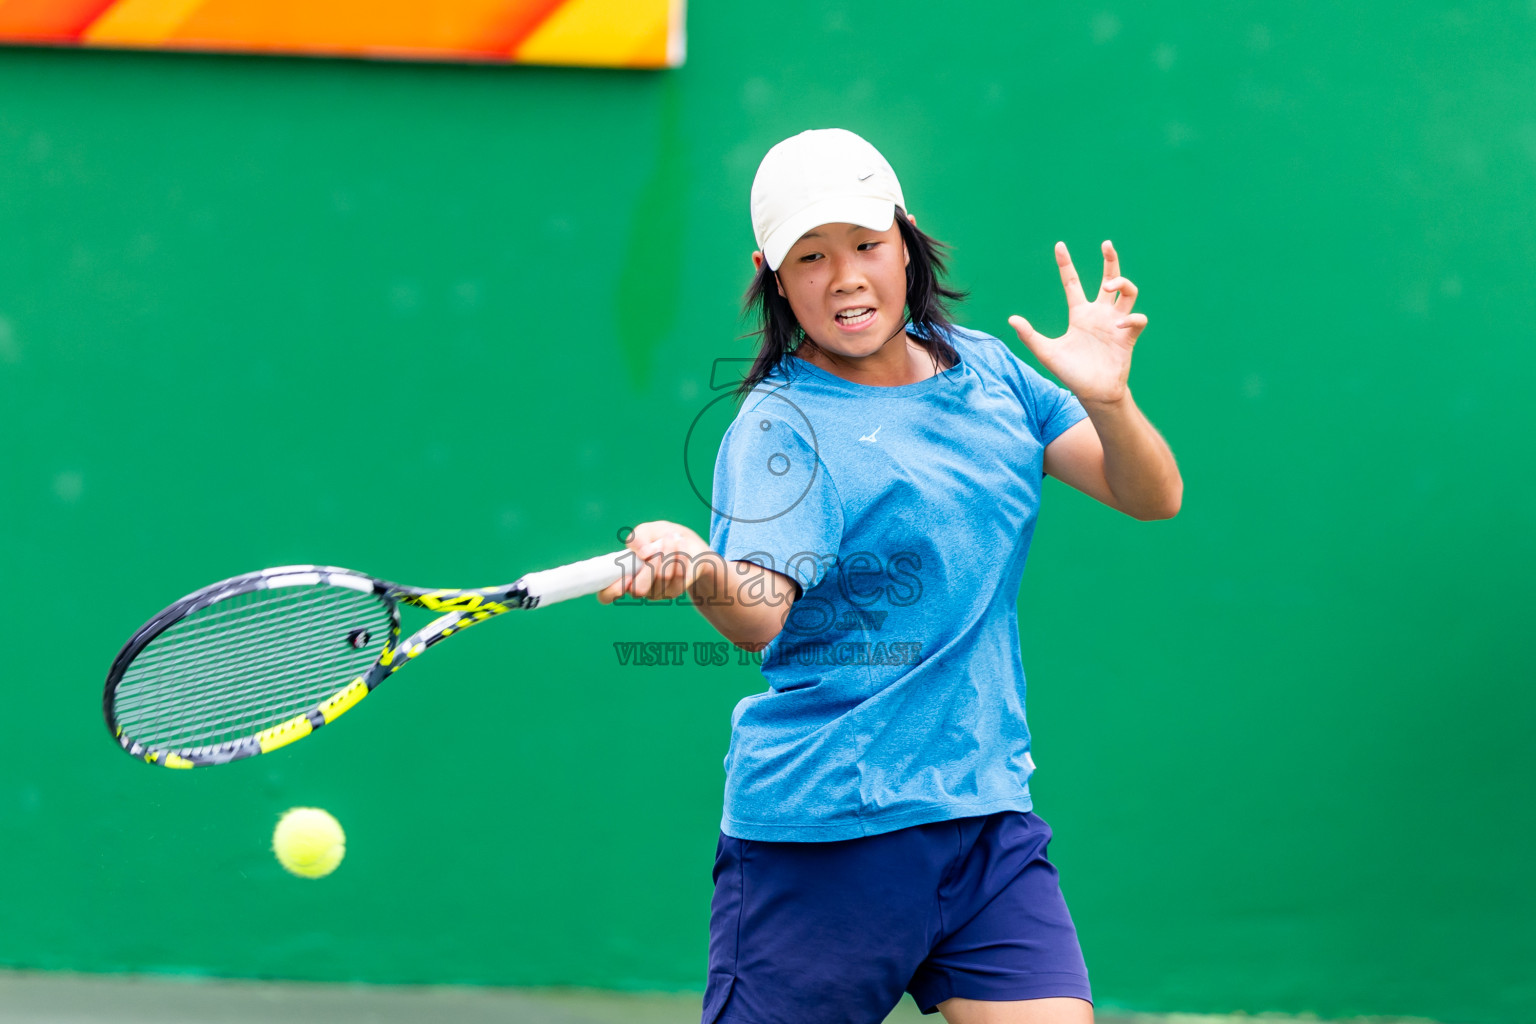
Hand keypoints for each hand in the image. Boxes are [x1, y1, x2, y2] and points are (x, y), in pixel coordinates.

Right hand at [595, 521, 712, 603]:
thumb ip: (637, 539)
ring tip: (672, 538)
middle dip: (650, 565)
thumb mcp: (645, 531)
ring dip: (668, 554)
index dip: (611, 591)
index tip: (625, 576)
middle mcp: (636, 588)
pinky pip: (678, 577)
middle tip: (658, 546)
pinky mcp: (674, 591)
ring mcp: (655, 592)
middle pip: (639, 589)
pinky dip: (680, 557)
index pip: (606, 595)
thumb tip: (643, 554)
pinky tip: (681, 545)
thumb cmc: (658, 537)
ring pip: (661, 579)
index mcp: (621, 574)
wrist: (683, 541)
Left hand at [1008, 240, 1148, 405]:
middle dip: (1110, 260)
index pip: (1072, 282)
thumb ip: (1030, 336)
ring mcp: (1116, 324)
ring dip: (1123, 283)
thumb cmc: (1071, 373)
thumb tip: (1012, 319)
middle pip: (1109, 279)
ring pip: (1128, 292)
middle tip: (1106, 244)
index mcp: (1080, 314)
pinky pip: (1137, 319)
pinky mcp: (1128, 337)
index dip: (1066, 264)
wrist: (1093, 394)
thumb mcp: (1047, 353)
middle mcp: (1099, 314)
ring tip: (1110, 286)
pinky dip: (1131, 318)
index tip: (1059, 245)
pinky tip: (1119, 325)